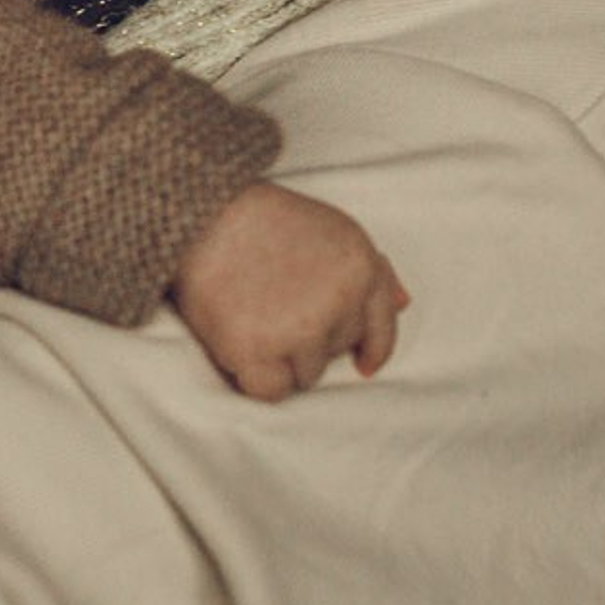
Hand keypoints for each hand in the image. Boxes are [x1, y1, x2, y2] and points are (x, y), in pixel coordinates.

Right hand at [170, 183, 406, 401]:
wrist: (201, 212)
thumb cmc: (263, 218)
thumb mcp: (332, 228)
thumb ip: (373, 269)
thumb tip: (403, 304)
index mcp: (360, 266)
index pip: (382, 327)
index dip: (373, 348)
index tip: (364, 365)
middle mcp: (338, 301)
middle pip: (338, 351)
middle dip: (312, 338)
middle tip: (274, 306)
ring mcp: (299, 328)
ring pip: (308, 375)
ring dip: (284, 358)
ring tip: (255, 318)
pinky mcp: (258, 350)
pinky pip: (274, 391)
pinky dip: (259, 378)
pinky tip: (243, 348)